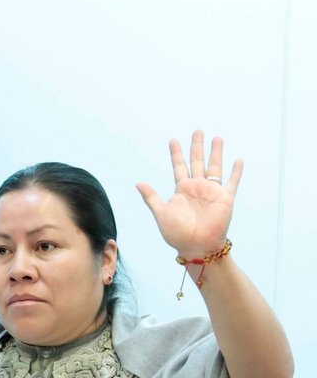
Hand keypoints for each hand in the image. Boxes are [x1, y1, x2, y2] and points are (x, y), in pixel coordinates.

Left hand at [136, 131, 239, 259]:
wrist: (195, 247)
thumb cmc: (177, 233)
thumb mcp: (161, 213)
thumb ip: (151, 197)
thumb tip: (138, 182)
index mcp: (181, 190)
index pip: (179, 166)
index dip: (176, 153)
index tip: (173, 140)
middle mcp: (197, 187)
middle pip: (197, 161)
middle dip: (197, 146)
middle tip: (198, 131)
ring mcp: (212, 192)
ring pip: (215, 167)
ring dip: (216, 153)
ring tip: (217, 138)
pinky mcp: (225, 199)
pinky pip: (232, 182)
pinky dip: (235, 172)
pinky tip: (238, 160)